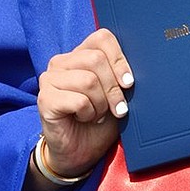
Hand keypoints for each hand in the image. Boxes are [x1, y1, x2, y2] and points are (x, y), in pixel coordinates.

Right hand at [35, 28, 133, 178]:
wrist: (81, 152)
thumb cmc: (102, 119)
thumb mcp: (118, 93)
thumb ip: (122, 74)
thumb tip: (145, 61)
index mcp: (80, 53)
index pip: (102, 37)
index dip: (119, 59)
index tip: (129, 82)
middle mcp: (62, 61)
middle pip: (96, 59)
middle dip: (113, 87)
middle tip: (117, 107)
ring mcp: (49, 79)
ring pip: (88, 80)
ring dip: (101, 103)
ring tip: (98, 114)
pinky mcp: (45, 99)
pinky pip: (78, 100)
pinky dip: (89, 113)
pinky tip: (84, 119)